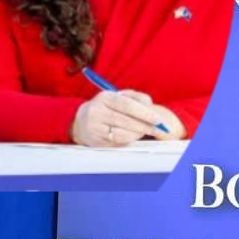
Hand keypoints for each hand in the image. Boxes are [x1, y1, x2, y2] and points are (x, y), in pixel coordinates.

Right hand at [70, 90, 184, 145]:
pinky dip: (129, 139)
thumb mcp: (119, 97)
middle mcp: (97, 112)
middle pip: (126, 120)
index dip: (144, 112)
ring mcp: (95, 128)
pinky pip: (117, 142)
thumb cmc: (107, 107)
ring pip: (122, 134)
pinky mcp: (96, 141)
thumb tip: (151, 107)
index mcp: (104, 97)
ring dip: (138, 134)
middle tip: (157, 128)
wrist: (81, 121)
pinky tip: (133, 135)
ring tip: (144, 131)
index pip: (126, 105)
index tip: (157, 119)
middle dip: (145, 125)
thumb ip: (137, 98)